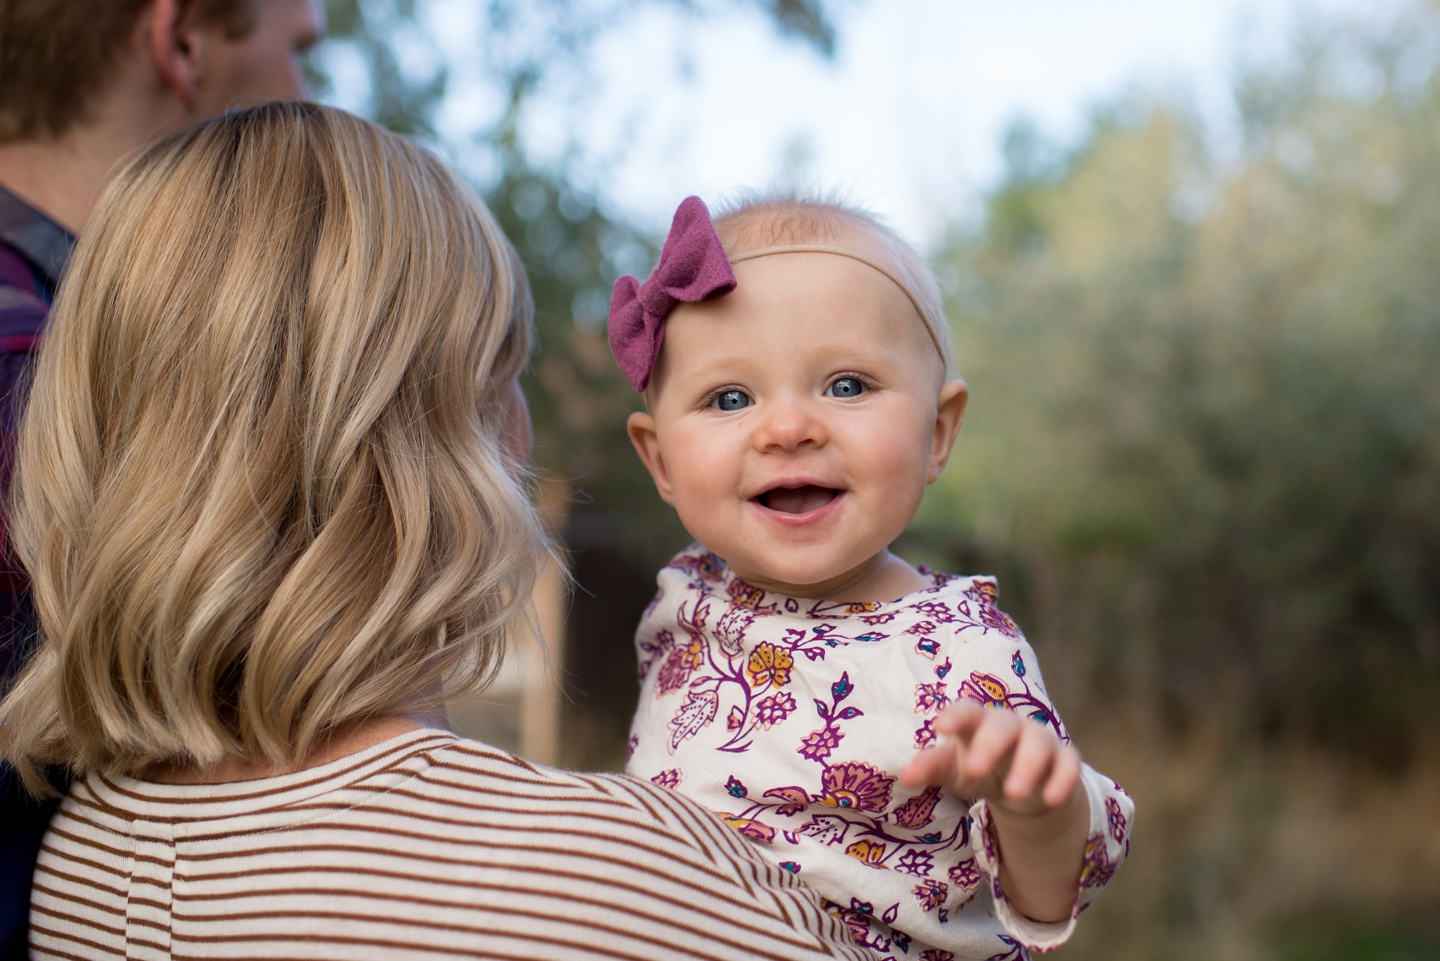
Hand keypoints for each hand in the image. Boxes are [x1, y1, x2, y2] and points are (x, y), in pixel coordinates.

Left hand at [902, 701, 1090, 922]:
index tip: (940, 726)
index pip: (967, 711)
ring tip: (1014, 794)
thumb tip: (904, 777)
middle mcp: (1010, 727)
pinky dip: (1062, 780)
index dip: (956, 716)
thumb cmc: (979, 768)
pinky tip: (1051, 799)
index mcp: (978, 723)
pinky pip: (1069, 764)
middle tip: (976, 770)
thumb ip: (931, 769)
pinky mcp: (1065, 760)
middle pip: (1002, 726)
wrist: (1021, 786)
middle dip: (990, 745)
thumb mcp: (953, 770)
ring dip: (1027, 767)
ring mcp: (1040, 741)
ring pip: (1038, 745)